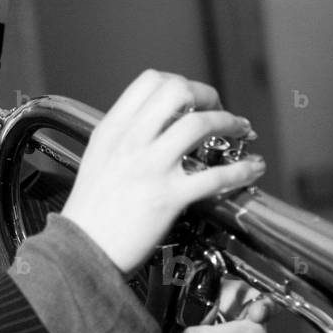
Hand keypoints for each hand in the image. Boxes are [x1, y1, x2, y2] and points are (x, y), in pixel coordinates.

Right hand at [61, 69, 264, 274]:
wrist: (80, 252)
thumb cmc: (90, 213)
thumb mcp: (98, 158)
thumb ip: (126, 137)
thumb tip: (159, 126)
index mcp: (113, 129)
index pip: (151, 81)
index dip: (181, 83)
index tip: (194, 99)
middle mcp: (131, 142)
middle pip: (178, 91)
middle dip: (209, 95)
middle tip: (219, 110)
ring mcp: (150, 168)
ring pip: (200, 124)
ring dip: (230, 123)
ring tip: (241, 131)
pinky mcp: (168, 198)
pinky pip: (215, 176)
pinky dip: (242, 169)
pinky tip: (252, 168)